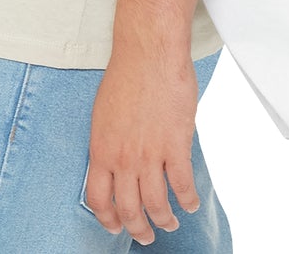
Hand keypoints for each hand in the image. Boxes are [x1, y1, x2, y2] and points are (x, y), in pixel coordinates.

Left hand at [85, 49, 200, 245]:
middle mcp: (123, 158)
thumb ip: (109, 143)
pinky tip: (190, 203)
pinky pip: (183, 186)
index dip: (108, 219)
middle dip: (138, 229)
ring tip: (170, 222)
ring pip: (157, 205)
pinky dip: (187, 200)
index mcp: (101, 149)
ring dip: (164, 220)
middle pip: (129, 209)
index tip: (116, 226)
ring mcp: (150, 155)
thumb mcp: (104, 114)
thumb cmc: (126, 75)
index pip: (98, 200)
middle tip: (146, 235)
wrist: (149, 53)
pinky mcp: (175, 146)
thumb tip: (116, 163)